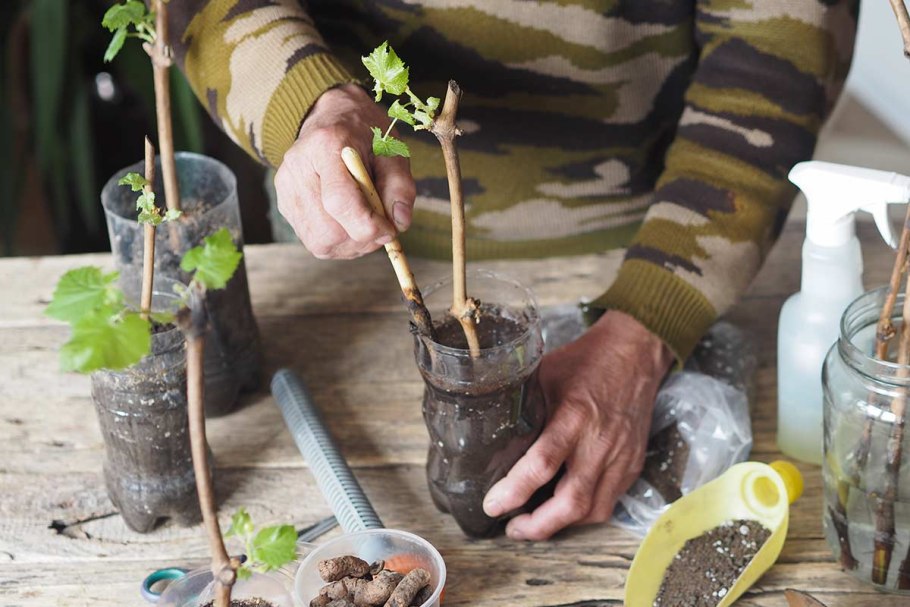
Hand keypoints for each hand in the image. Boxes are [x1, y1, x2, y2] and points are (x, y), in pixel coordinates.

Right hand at [274, 84, 415, 258]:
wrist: (332, 117)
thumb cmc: (366, 134)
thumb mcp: (392, 150)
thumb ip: (400, 185)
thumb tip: (400, 223)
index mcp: (325, 145)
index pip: (339, 200)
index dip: (367, 224)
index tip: (390, 229)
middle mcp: (298, 168)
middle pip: (327, 230)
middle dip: (361, 238)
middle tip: (381, 226)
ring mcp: (287, 189)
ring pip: (320, 242)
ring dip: (351, 244)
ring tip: (366, 222)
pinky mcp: (285, 205)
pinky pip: (314, 241)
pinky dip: (339, 242)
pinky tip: (350, 222)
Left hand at [482, 310, 673, 539]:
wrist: (635, 354)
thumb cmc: (586, 362)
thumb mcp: (544, 374)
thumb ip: (522, 404)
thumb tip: (489, 430)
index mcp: (574, 416)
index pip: (543, 463)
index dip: (515, 491)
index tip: (493, 505)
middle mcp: (600, 442)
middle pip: (572, 502)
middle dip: (539, 526)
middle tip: (512, 528)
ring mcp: (621, 458)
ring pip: (593, 510)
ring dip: (561, 525)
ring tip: (533, 524)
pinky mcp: (632, 465)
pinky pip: (608, 502)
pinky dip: (583, 514)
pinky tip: (563, 510)